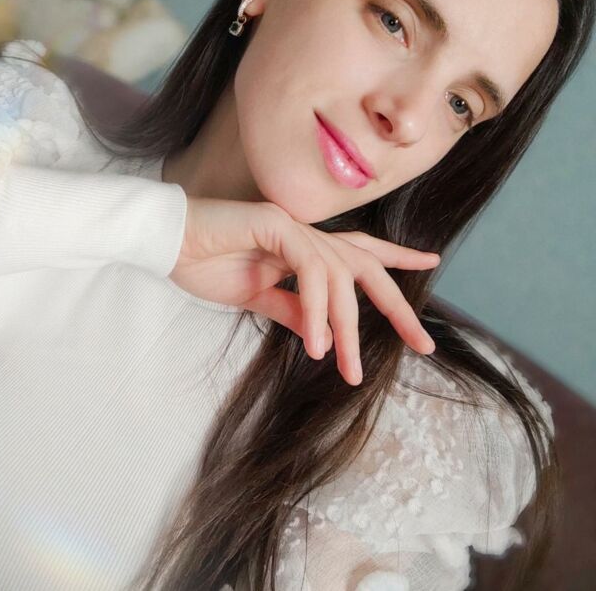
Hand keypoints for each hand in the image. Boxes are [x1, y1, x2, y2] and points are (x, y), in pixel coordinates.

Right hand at [171, 195, 439, 385]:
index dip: (396, 257)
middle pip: (365, 264)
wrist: (164, 241)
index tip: (431, 263)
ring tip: (347, 370)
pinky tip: (315, 344)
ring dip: (347, 327)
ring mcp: (292, 226)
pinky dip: (317, 308)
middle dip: (397, 305)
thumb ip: (293, 310)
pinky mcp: (275, 225)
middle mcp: (306, 233)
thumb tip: (327, 335)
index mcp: (303, 246)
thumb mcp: (257, 297)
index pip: (359, 252)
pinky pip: (309, 270)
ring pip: (340, 276)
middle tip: (422, 344)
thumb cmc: (205, 263)